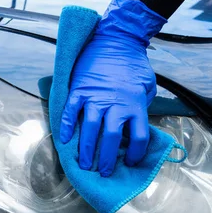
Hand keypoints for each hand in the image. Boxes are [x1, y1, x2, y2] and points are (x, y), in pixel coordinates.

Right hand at [60, 0, 165, 176]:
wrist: (116, 40)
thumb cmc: (133, 65)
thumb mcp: (147, 86)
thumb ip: (142, 106)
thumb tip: (135, 125)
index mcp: (135, 105)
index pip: (139, 137)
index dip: (137, 153)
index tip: (132, 161)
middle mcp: (115, 105)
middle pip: (111, 139)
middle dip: (107, 159)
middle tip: (103, 172)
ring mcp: (95, 98)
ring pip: (90, 129)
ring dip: (86, 150)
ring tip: (83, 164)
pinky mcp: (79, 90)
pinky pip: (71, 112)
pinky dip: (66, 126)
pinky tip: (64, 140)